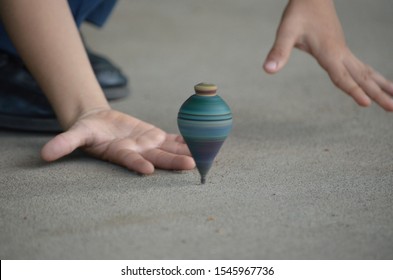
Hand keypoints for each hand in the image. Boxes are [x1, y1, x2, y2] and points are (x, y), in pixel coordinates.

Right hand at [41, 109, 195, 173]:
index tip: (147, 169)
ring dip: (187, 151)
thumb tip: (44, 154)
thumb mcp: (76, 134)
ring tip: (206, 154)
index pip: (129, 160)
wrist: (101, 124)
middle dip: (173, 162)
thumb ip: (65, 143)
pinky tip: (203, 138)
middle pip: (157, 158)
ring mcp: (149, 145)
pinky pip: (173, 138)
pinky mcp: (156, 136)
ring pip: (170, 149)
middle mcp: (138, 152)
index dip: (138, 164)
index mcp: (120, 153)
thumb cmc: (88, 131)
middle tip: (191, 166)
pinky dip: (187, 139)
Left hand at [263, 0, 392, 110]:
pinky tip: (380, 84)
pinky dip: (373, 77)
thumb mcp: (286, 32)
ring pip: (366, 72)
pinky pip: (362, 67)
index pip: (342, 76)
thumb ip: (279, 51)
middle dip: (377, 94)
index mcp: (329, 52)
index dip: (353, 90)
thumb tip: (268, 69)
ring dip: (381, 86)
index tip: (366, 104)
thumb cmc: (299, 13)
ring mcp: (344, 51)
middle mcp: (341, 53)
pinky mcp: (343, 50)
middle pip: (361, 77)